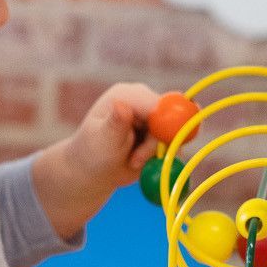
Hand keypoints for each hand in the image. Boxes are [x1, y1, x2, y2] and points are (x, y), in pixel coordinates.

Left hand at [30, 82, 160, 238]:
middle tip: (136, 159)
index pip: (157, 104)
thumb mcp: (102, 140)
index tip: (159, 145)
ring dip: (155, 153)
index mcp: (126, 95)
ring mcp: (153, 117)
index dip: (165, 123)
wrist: (94, 171)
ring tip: (133, 161)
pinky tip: (140, 160)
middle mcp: (143, 101)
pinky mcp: (160, 133)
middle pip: (169, 120)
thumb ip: (116, 124)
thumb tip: (122, 105)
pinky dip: (160, 157)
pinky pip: (173, 145)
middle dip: (156, 143)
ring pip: (173, 135)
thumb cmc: (92, 154)